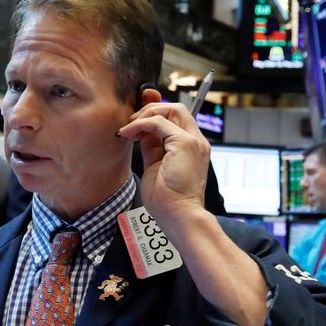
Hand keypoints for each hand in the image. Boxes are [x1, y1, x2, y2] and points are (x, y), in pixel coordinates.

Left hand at [118, 102, 209, 223]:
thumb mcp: (155, 166)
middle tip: (131, 122)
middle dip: (150, 109)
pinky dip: (141, 124)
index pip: (176, 118)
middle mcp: (196, 141)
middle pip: (176, 109)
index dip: (156, 113)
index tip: (135, 120)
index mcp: (191, 147)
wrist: (179, 216)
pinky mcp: (184, 143)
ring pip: (171, 109)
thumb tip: (142, 133)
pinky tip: (129, 133)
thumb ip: (152, 147)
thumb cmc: (167, 201)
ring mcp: (193, 141)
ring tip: (129, 128)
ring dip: (146, 114)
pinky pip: (159, 122)